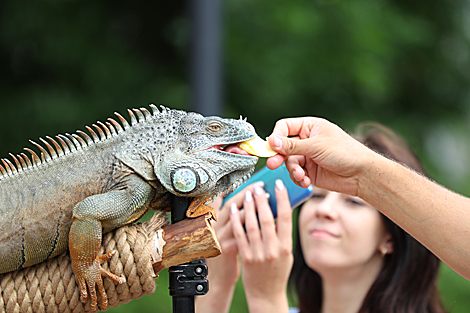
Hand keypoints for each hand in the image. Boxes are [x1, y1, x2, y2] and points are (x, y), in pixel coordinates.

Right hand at [196, 183, 260, 312]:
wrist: (219, 279)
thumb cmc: (226, 253)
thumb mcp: (225, 233)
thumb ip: (234, 220)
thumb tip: (254, 204)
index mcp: (215, 221)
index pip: (228, 200)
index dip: (242, 190)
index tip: (257, 183)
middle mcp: (216, 227)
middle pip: (232, 205)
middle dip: (249, 194)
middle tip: (263, 187)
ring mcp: (221, 238)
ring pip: (238, 219)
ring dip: (255, 208)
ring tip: (268, 200)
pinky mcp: (228, 249)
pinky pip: (245, 235)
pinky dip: (258, 228)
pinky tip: (269, 223)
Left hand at [230, 180, 292, 312]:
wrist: (267, 295)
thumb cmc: (278, 272)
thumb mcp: (287, 254)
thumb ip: (282, 235)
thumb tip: (277, 212)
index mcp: (286, 246)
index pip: (286, 217)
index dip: (283, 199)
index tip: (279, 185)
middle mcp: (272, 249)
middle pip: (267, 218)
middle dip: (263, 199)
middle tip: (260, 186)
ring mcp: (258, 253)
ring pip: (252, 225)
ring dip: (249, 207)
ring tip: (248, 193)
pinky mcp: (245, 257)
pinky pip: (240, 235)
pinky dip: (237, 221)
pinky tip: (235, 209)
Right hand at [266, 117, 375, 196]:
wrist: (361, 175)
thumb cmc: (345, 153)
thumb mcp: (316, 146)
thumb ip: (292, 146)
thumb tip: (271, 142)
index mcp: (310, 127)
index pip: (284, 127)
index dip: (276, 136)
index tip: (271, 147)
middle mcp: (307, 140)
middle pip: (283, 146)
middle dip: (278, 156)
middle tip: (272, 164)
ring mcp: (308, 156)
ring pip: (289, 162)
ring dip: (292, 170)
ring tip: (300, 175)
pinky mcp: (310, 172)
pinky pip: (296, 174)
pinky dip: (298, 178)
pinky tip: (306, 181)